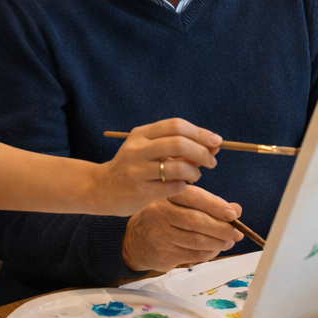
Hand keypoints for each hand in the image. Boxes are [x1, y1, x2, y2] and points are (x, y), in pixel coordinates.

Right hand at [93, 118, 221, 216]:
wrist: (102, 189)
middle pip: (179, 143)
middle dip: (202, 152)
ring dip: (194, 172)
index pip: (176, 125)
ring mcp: (137, 170)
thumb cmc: (134, 167)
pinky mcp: (140, 191)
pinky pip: (173, 186)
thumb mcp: (150, 150)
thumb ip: (180, 146)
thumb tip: (215, 144)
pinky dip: (184, 186)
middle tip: (211, 161)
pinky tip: (180, 186)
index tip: (216, 141)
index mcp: (141, 134)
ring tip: (195, 176)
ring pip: (178, 167)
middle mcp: (137, 149)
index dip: (200, 132)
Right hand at [122, 186, 242, 271]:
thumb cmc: (162, 219)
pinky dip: (208, 253)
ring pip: (196, 240)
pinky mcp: (163, 253)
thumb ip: (208, 204)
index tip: (232, 214)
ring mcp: (160, 234)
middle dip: (221, 228)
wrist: (134, 242)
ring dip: (218, 242)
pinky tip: (215, 249)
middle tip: (236, 232)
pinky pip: (192, 254)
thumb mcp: (181, 205)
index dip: (215, 205)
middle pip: (196, 220)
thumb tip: (236, 209)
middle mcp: (160, 213)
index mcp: (166, 195)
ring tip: (229, 242)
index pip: (193, 197)